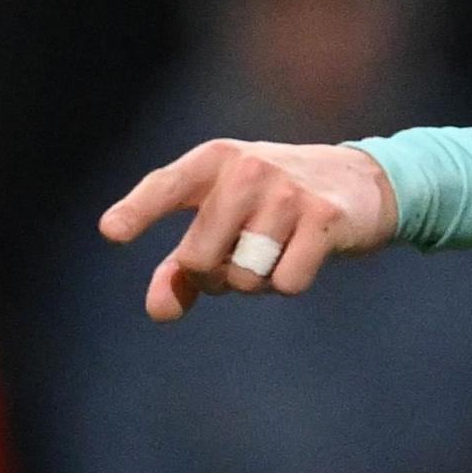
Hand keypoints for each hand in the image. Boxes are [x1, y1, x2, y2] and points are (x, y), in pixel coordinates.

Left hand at [98, 138, 398, 319]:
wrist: (359, 182)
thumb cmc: (271, 205)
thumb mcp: (222, 223)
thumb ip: (181, 268)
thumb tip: (160, 311)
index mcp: (213, 161)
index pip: (167, 186)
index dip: (138, 210)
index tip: (112, 231)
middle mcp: (248, 168)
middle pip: (201, 259)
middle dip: (214, 276)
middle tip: (238, 256)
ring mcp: (288, 191)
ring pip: (245, 278)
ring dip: (256, 282)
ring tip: (275, 250)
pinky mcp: (325, 217)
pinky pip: (287, 282)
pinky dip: (290, 282)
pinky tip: (305, 254)